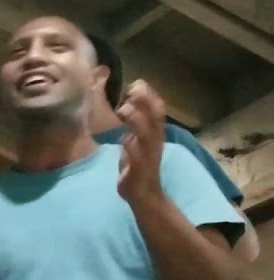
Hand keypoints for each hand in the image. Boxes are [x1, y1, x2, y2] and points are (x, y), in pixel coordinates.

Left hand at [116, 80, 166, 205]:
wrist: (145, 197)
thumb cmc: (138, 168)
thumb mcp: (134, 143)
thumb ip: (132, 128)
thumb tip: (126, 108)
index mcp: (154, 135)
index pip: (156, 111)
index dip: (149, 96)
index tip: (137, 83)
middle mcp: (155, 142)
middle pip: (156, 118)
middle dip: (146, 102)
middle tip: (131, 90)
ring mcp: (149, 156)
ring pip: (148, 135)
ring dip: (137, 121)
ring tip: (123, 109)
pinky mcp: (140, 171)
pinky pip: (138, 158)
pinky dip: (132, 147)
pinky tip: (124, 138)